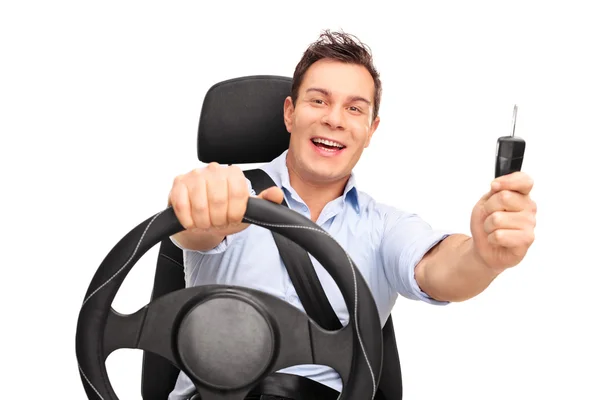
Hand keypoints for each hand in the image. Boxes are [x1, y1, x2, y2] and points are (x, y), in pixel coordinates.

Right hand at [169, 163, 283, 236]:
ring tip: (204, 222)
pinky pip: (182, 206)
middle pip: (219, 201)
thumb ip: (264, 203)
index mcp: (233, 173)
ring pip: (200, 205)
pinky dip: (188, 220)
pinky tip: (191, 221)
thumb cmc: (224, 213)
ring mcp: (194, 175)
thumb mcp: (246, 211)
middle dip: (217, 220)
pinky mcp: (177, 184)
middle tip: (216, 223)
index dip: (234, 214)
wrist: (200, 219)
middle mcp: (214, 169)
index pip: (238, 196)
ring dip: (202, 221)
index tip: (230, 219)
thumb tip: (276, 194)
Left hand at [470, 171, 536, 272]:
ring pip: (498, 219)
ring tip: (494, 230)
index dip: (508, 181)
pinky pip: (499, 235)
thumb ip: (494, 192)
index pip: (524, 180)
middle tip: (490, 216)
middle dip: (488, 208)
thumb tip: (497, 186)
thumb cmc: (487, 223)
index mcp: (521, 195)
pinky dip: (491, 238)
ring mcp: (530, 223)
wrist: (484, 247)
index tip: (494, 186)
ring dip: (488, 226)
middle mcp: (529, 207)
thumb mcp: (485, 203)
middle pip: (504, 197)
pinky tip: (497, 240)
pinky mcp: (527, 239)